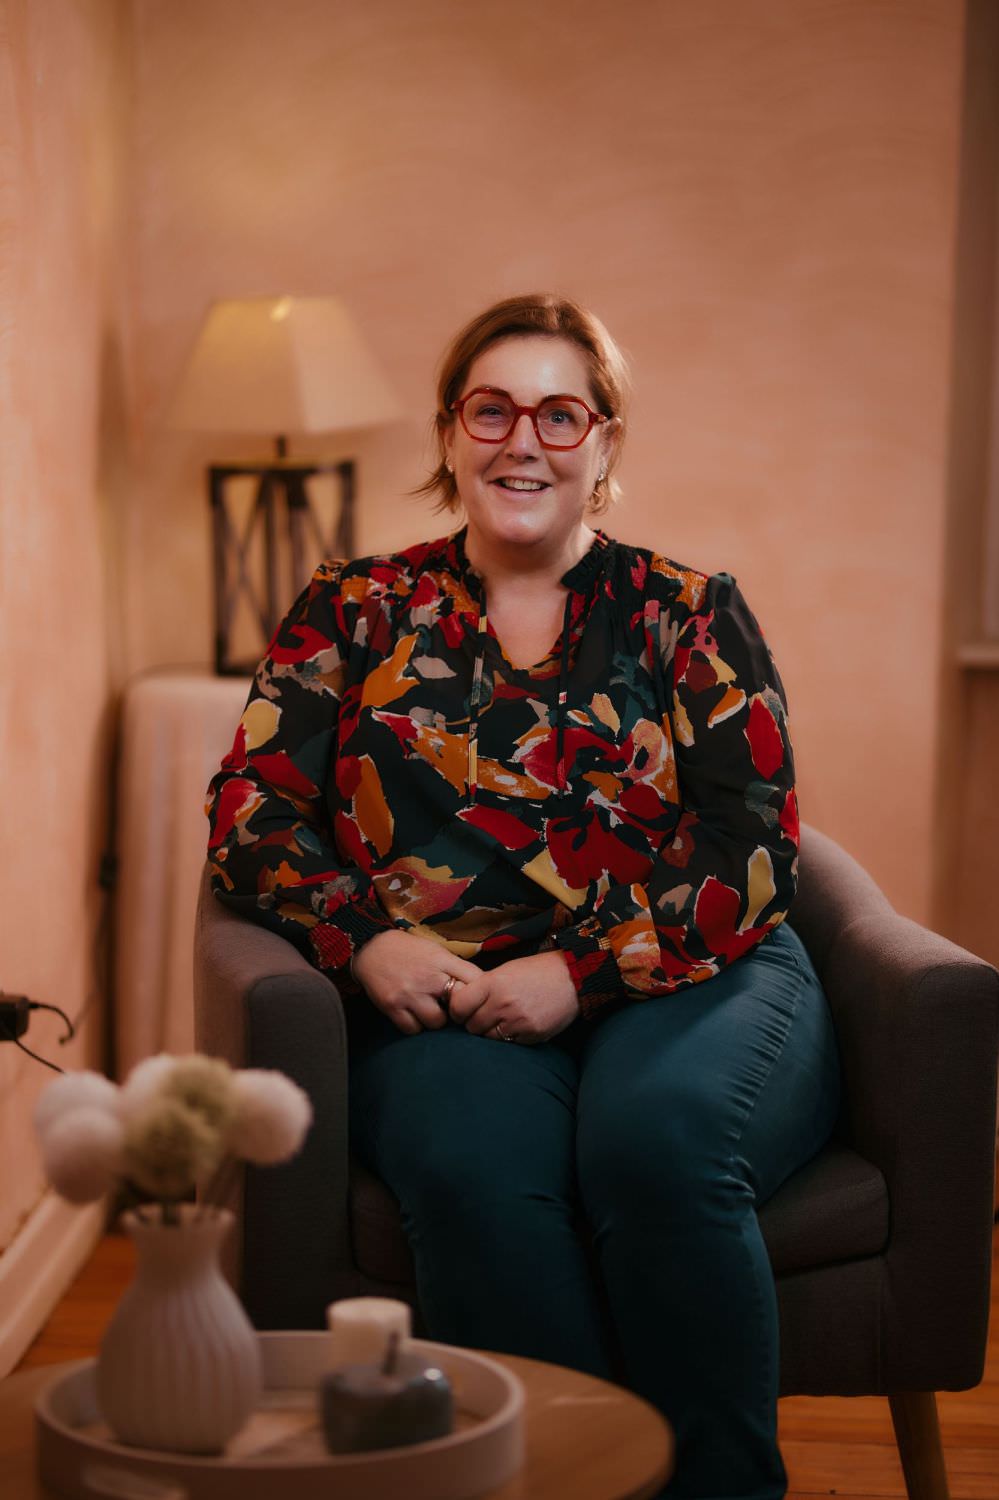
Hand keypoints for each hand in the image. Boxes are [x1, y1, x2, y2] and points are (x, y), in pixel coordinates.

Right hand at [351, 930, 480, 1034]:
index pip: (475, 979)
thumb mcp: (435, 951)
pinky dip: (416, 1026)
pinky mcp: (392, 1007)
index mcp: (442, 960)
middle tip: (453, 1008)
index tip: (476, 997)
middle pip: (460, 1005)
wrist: (370, 949)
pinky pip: (413, 1029)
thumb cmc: (408, 951)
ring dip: (436, 1020)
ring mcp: (410, 993)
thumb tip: (479, 987)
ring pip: (437, 1022)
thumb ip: (455, 967)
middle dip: (459, 1009)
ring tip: (431, 1010)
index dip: (479, 991)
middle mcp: (428, 977)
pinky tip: (414, 1015)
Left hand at [447, 952, 579, 1045]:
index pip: (458, 1006)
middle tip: (484, 1014)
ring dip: (491, 1031)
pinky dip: (509, 1037)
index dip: (457, 1010)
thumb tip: (459, 1003)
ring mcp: (518, 1022)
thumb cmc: (536, 971)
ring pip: (488, 1037)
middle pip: (472, 1026)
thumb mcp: (506, 970)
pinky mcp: (531, 1035)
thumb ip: (483, 987)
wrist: (573, 977)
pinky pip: (509, 1043)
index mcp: (493, 983)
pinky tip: (518, 1024)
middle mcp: (503, 1003)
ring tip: (502, 1019)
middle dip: (474, 1022)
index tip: (462, 1009)